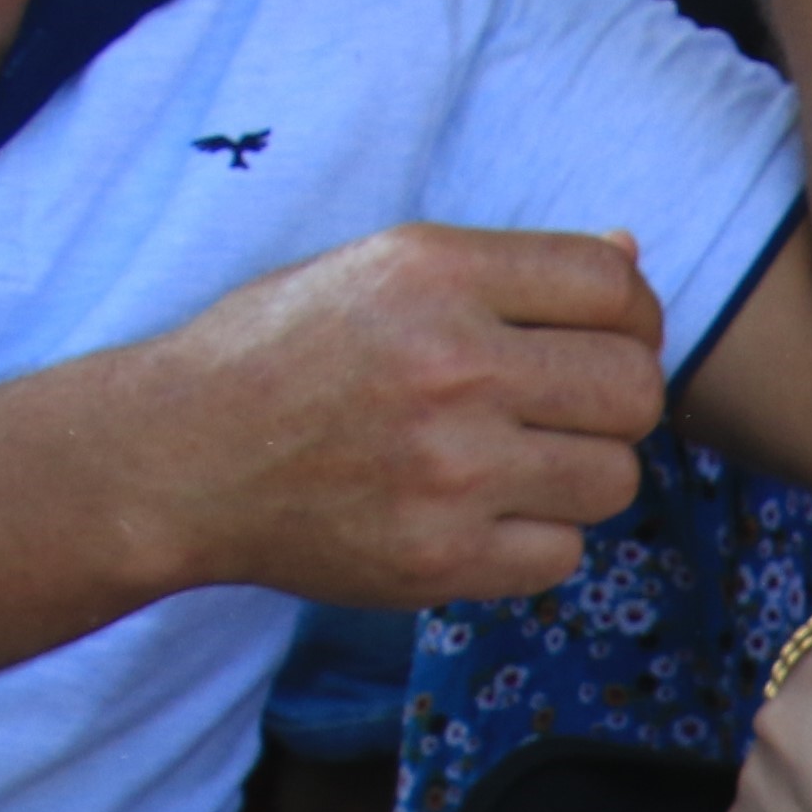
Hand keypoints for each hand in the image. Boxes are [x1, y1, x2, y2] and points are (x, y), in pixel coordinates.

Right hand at [141, 226, 665, 610]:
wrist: (175, 457)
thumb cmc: (282, 354)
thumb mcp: (379, 270)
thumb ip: (507, 268)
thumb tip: (630, 254)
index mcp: (434, 275)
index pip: (613, 284)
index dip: (631, 316)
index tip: (605, 338)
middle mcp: (450, 366)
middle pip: (636, 389)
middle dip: (618, 400)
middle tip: (570, 410)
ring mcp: (450, 469)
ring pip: (614, 478)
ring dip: (582, 474)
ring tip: (518, 462)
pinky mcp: (442, 557)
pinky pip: (563, 553)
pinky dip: (536, 539)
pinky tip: (481, 512)